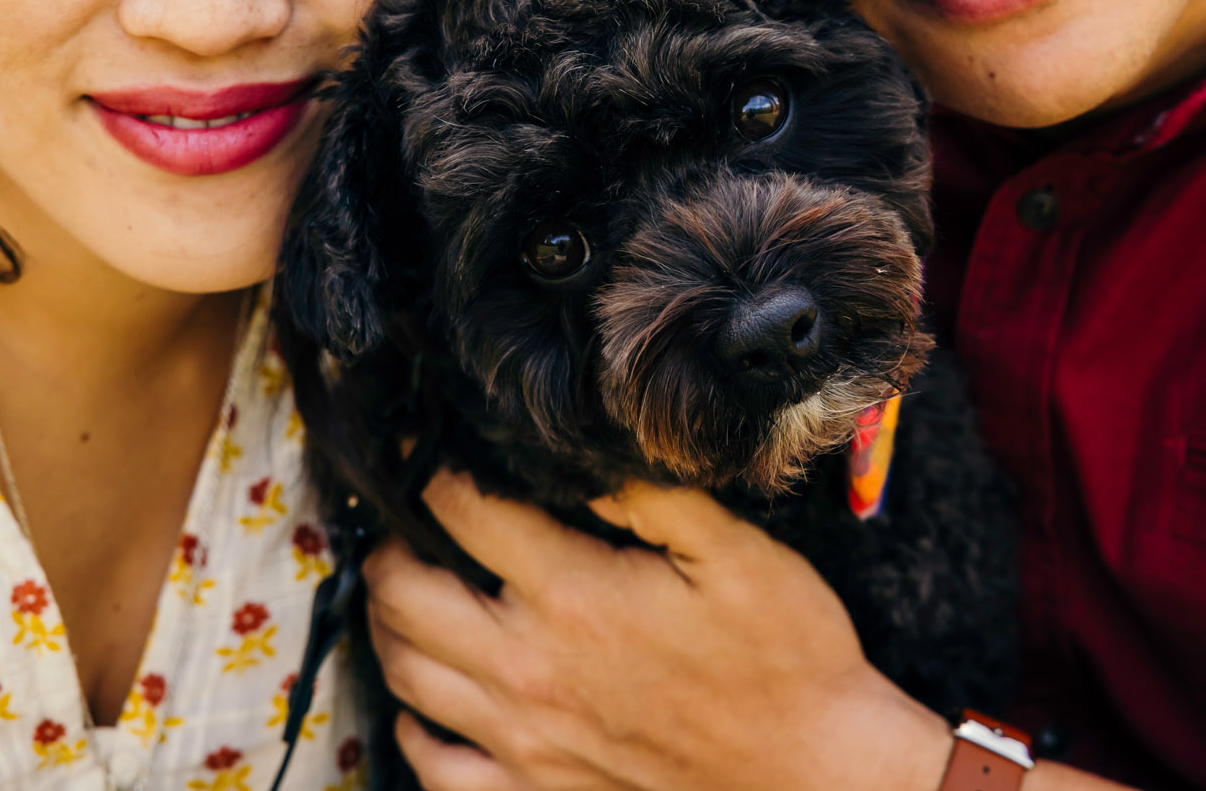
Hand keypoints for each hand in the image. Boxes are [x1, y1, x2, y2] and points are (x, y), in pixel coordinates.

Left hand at [362, 470, 954, 790]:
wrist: (815, 773)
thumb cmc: (785, 658)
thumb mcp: (738, 552)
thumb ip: (654, 493)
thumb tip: (584, 451)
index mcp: (573, 595)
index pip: (460, 510)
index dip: (432, 468)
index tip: (430, 448)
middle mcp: (529, 669)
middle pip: (403, 593)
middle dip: (391, 545)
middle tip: (407, 522)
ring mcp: (524, 739)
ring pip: (405, 673)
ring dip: (390, 624)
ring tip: (408, 591)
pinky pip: (433, 767)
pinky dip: (414, 726)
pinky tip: (430, 698)